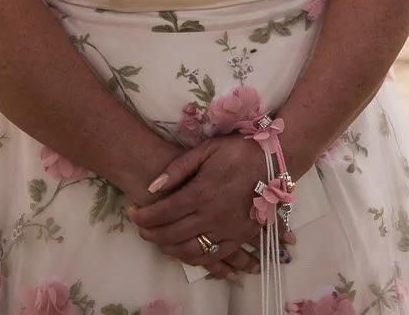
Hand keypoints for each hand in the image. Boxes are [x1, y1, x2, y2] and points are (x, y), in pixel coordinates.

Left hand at [128, 136, 274, 279]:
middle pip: (171, 235)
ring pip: (190, 251)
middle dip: (150, 234)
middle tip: (141, 228)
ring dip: (169, 249)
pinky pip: (214, 256)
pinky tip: (185, 253)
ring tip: (159, 241)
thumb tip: (152, 186)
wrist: (274, 160)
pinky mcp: (240, 236)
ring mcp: (227, 229)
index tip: (133, 213)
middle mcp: (212, 215)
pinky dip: (195, 259)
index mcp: (201, 192)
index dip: (143, 216)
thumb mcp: (206, 149)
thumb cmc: (238, 151)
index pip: (162, 212)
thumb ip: (177, 168)